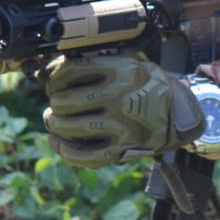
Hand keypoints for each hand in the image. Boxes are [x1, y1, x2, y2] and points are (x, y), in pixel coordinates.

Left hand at [41, 55, 204, 167]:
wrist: (178, 112)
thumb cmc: (142, 85)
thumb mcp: (123, 64)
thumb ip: (87, 64)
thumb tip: (41, 73)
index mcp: (121, 71)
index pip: (71, 71)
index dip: (54, 77)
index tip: (55, 82)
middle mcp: (121, 97)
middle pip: (66, 101)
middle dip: (55, 103)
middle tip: (58, 104)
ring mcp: (122, 125)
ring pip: (71, 128)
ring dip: (55, 125)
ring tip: (55, 121)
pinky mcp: (123, 149)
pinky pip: (86, 155)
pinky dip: (66, 151)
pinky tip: (59, 142)